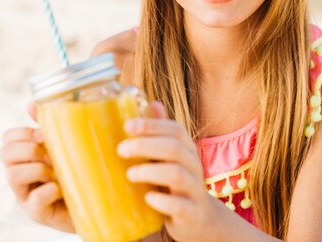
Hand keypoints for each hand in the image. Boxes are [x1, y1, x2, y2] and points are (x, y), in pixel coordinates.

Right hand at [0, 103, 74, 232]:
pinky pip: (35, 199)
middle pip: (5, 153)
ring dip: (39, 168)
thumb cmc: (77, 171)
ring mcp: (25, 195)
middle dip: (30, 149)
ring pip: (13, 175)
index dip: (22, 132)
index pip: (8, 138)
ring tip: (58, 172)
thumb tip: (32, 104)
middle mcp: (19, 175)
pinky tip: (62, 188)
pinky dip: (50, 190)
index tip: (44, 135)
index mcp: (25, 156)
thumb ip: (50, 127)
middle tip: (51, 154)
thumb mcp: (65, 146)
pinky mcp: (36, 213)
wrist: (96, 201)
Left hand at [118, 102, 228, 241]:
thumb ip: (161, 133)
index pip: (174, 129)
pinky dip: (162, 200)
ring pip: (177, 174)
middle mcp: (193, 166)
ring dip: (150, 171)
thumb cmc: (177, 183)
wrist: (200, 219)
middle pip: (174, 148)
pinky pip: (180, 205)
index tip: (127, 126)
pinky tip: (148, 198)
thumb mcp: (170, 157)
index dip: (152, 125)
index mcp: (186, 150)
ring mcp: (194, 189)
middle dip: (146, 145)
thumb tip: (152, 102)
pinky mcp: (192, 212)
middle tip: (121, 150)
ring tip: (130, 174)